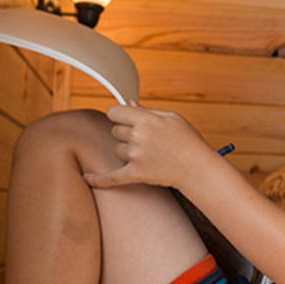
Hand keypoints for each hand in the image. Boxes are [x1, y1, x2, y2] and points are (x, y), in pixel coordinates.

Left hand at [82, 105, 216, 190]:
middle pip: (115, 131)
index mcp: (146, 120)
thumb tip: (128, 104)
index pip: (114, 112)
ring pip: (116, 149)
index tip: (123, 118)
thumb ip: (148, 111)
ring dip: (126, 151)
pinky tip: (86, 177)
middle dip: (126, 133)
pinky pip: (111, 177)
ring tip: (147, 154)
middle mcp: (138, 137)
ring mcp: (136, 156)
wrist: (198, 168)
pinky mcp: (135, 174)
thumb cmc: (188, 141)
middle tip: (145, 139)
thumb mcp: (172, 118)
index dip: (118, 115)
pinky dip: (98, 179)